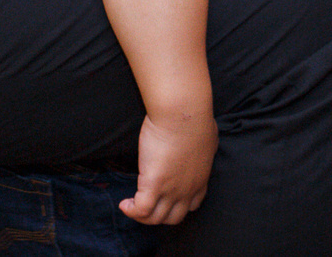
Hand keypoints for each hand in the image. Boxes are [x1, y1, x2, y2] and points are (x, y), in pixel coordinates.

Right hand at [119, 106, 215, 225]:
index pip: (192, 205)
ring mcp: (171, 190)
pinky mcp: (154, 184)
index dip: (178, 205)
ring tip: (132, 205)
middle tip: (147, 203)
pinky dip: (131, 211)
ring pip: (156, 218)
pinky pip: (141, 209)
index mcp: (200, 179)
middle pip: (173, 218)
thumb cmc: (195, 117)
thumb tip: (202, 139)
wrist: (183, 113)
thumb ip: (203, 145)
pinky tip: (124, 204)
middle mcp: (187, 190)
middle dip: (160, 215)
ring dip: (143, 216)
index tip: (167, 197)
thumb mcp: (207, 137)